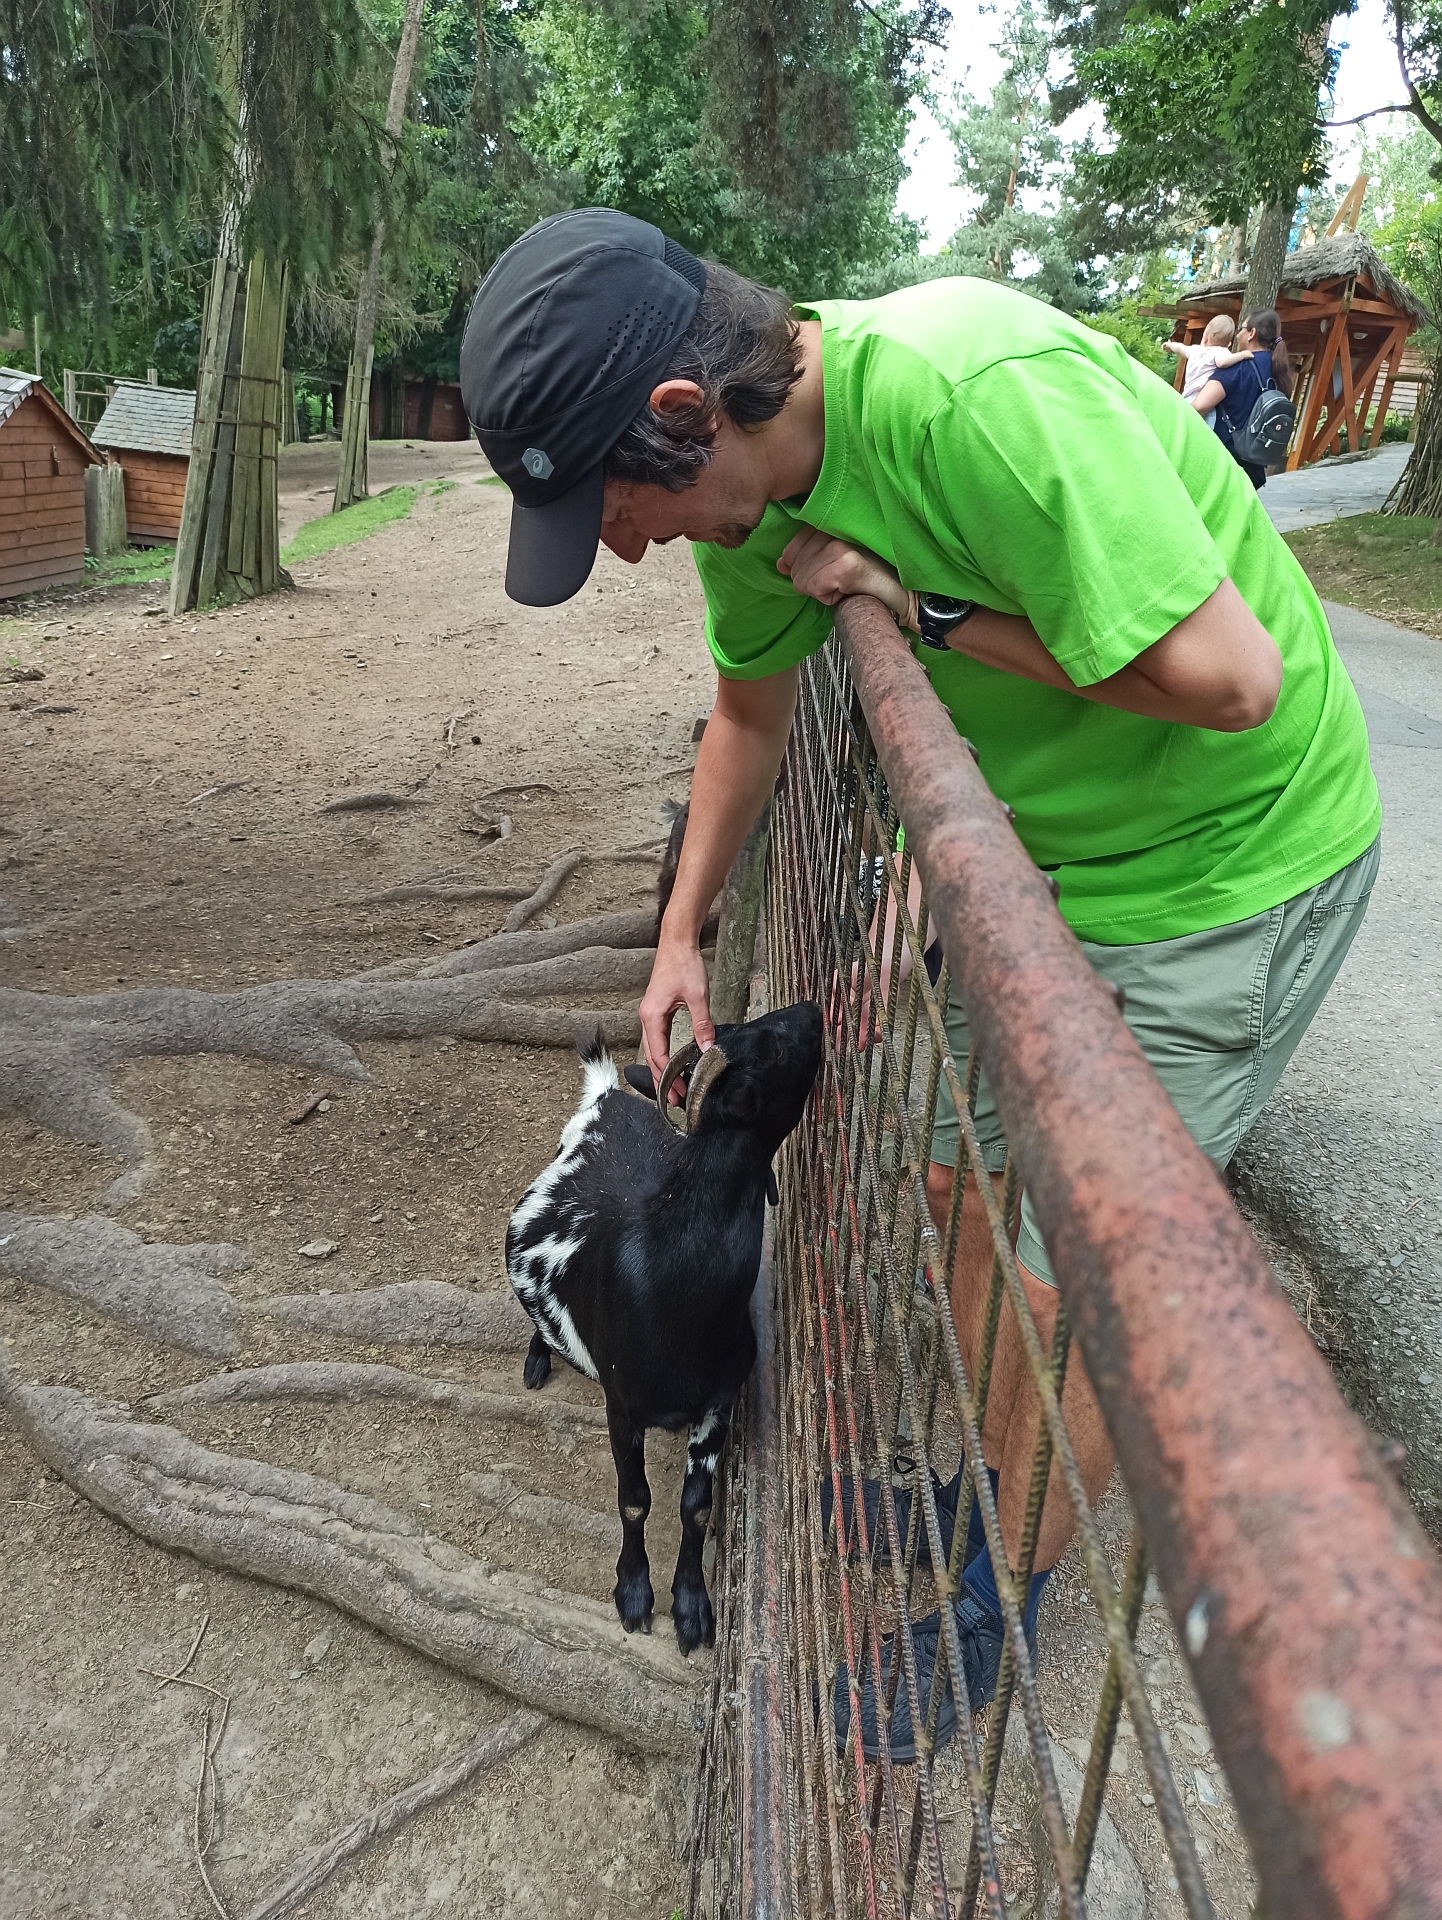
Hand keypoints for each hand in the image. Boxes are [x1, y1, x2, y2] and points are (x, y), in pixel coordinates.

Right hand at [640, 935, 715, 1097]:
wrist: (677, 943)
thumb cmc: (683, 965)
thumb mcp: (698, 996)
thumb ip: (702, 1025)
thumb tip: (708, 1049)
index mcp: (652, 1017)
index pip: (658, 1055)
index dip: (668, 1077)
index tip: (678, 1093)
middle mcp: (646, 1018)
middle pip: (651, 1057)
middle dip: (662, 1080)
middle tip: (674, 1100)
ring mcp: (650, 1015)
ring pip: (652, 1049)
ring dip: (661, 1069)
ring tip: (672, 1087)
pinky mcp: (656, 1011)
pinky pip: (656, 1039)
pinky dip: (662, 1055)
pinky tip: (671, 1063)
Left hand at [778, 528, 907, 621]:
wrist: (902, 593)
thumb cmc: (871, 577)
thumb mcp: (834, 562)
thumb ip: (805, 559)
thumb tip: (781, 565)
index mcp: (829, 524)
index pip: (791, 550)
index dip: (804, 569)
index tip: (829, 573)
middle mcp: (834, 530)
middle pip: (795, 567)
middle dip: (812, 582)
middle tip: (840, 581)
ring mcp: (841, 546)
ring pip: (803, 580)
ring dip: (821, 591)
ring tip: (846, 585)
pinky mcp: (847, 565)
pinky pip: (814, 588)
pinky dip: (828, 597)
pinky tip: (847, 591)